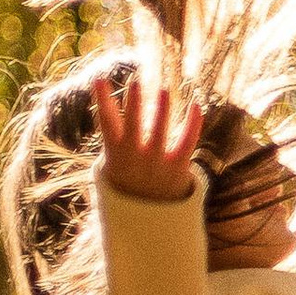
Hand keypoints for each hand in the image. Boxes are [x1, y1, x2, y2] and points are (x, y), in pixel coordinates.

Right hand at [93, 70, 203, 205]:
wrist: (147, 214)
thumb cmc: (126, 175)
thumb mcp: (111, 153)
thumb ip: (110, 124)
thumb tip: (99, 88)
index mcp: (115, 152)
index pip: (106, 122)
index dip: (102, 100)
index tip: (100, 79)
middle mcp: (135, 156)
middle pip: (133, 126)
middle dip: (133, 104)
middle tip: (135, 82)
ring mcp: (156, 161)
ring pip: (161, 131)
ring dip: (162, 109)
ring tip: (163, 90)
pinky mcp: (178, 166)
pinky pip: (187, 141)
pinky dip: (193, 124)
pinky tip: (196, 105)